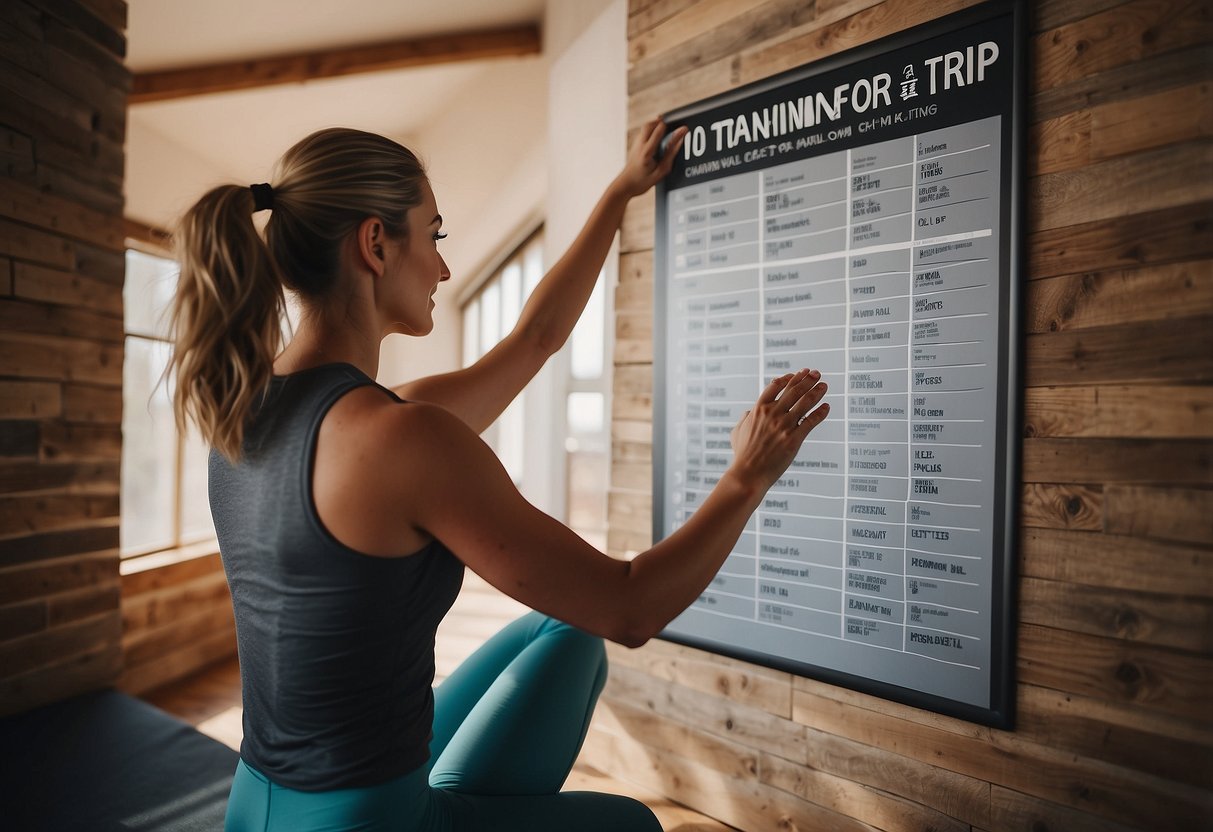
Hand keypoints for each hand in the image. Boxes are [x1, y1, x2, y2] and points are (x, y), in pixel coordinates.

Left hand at [613, 118, 687, 198]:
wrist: (625, 185)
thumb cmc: (642, 181)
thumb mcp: (661, 171)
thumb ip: (670, 154)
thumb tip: (679, 140)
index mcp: (647, 151)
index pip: (660, 131)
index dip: (674, 128)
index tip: (684, 129)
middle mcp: (640, 145)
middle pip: (651, 124)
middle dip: (663, 122)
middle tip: (674, 126)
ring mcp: (635, 144)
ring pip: (646, 126)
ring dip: (657, 125)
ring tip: (667, 132)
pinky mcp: (635, 145)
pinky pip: (644, 132)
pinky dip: (652, 131)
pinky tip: (658, 139)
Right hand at [729, 369, 829, 489]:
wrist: (748, 473)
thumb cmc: (742, 454)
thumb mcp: (737, 432)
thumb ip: (744, 419)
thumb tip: (748, 412)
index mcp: (758, 409)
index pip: (776, 386)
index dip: (789, 378)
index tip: (798, 374)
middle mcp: (772, 414)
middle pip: (794, 390)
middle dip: (807, 379)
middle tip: (816, 373)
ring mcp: (784, 426)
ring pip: (805, 402)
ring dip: (816, 391)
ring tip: (824, 385)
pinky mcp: (794, 439)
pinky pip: (811, 421)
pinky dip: (820, 412)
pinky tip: (827, 407)